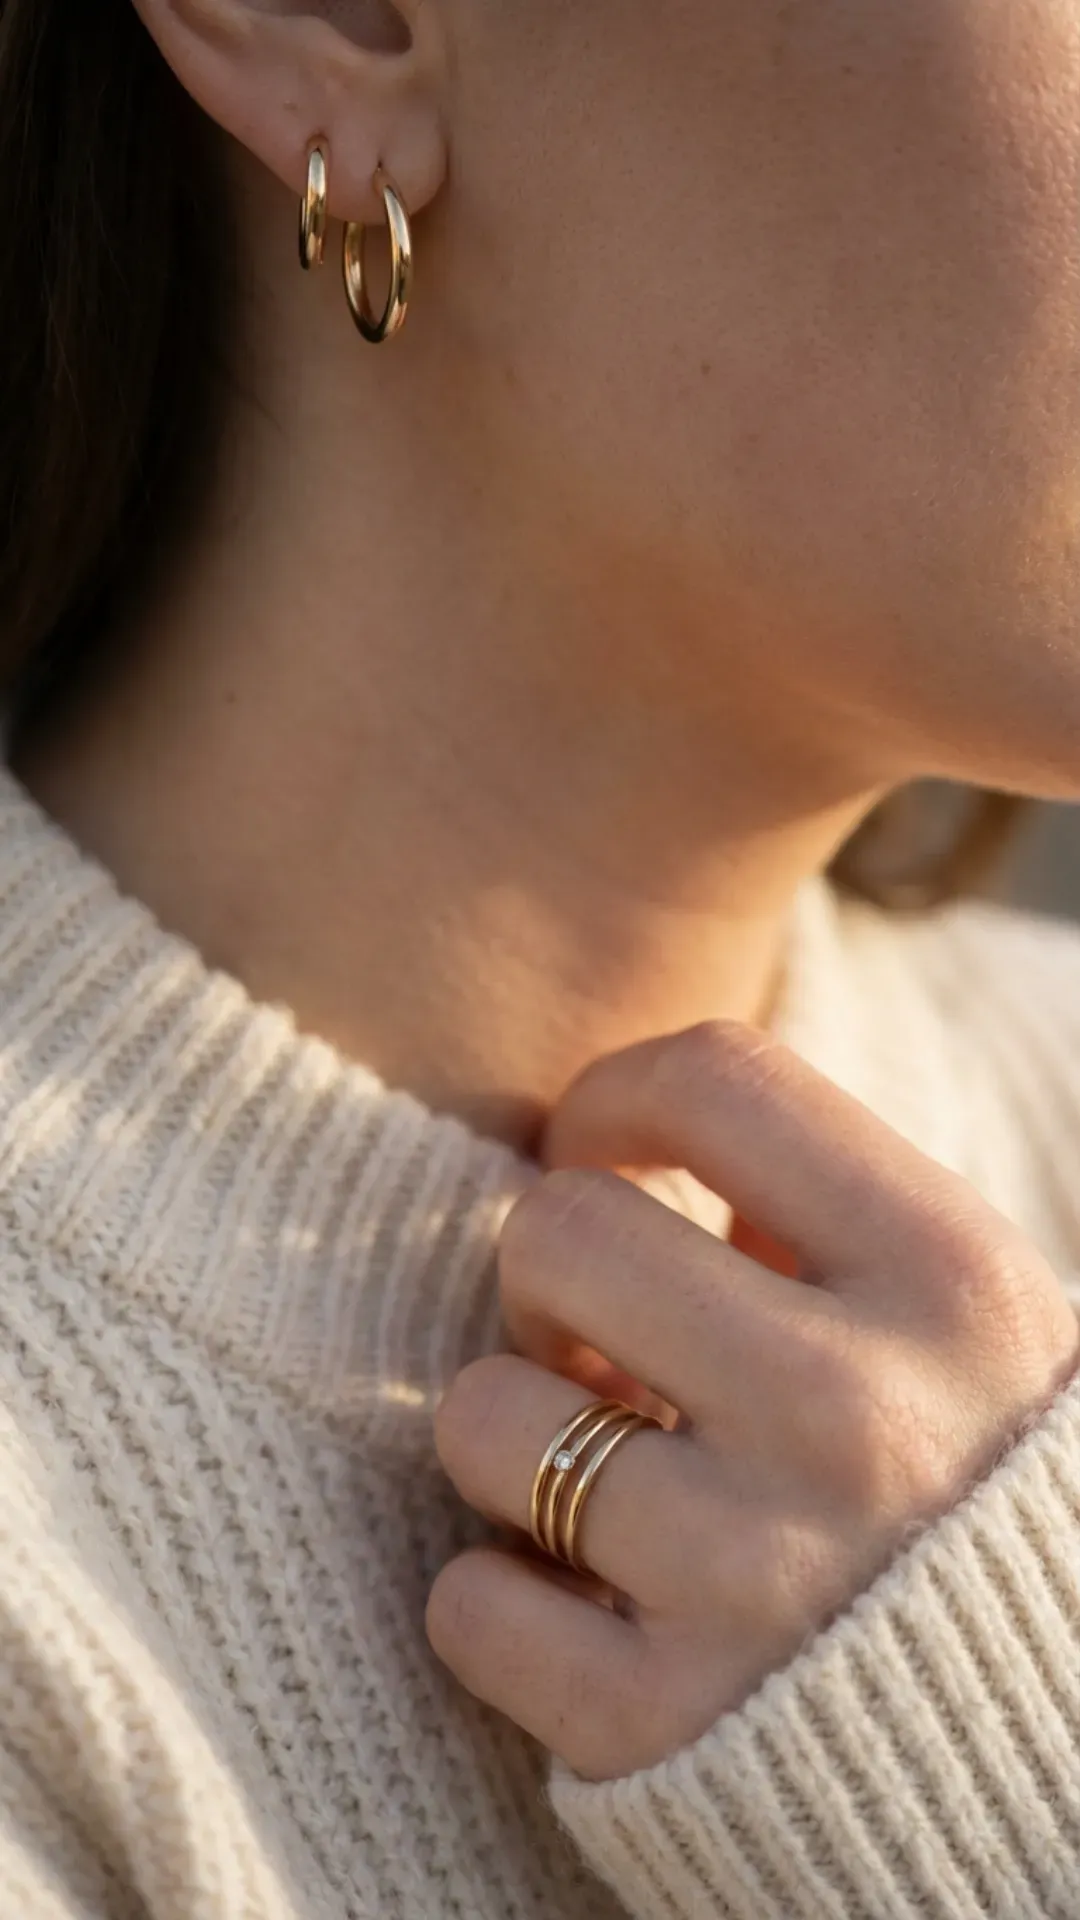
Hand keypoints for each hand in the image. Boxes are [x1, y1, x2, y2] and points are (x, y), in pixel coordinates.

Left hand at [427, 1021, 1078, 1783]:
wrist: (1054, 1769)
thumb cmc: (976, 1499)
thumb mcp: (973, 1332)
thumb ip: (831, 1222)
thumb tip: (657, 1149)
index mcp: (955, 1285)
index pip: (720, 1079)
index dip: (616, 1099)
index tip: (604, 1155)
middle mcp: (859, 1417)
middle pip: (559, 1229)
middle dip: (548, 1281)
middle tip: (599, 1348)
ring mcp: (757, 1577)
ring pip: (480, 1415)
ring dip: (516, 1443)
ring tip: (602, 1484)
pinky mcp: (663, 1727)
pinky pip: (467, 1604)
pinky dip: (504, 1603)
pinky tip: (587, 1608)